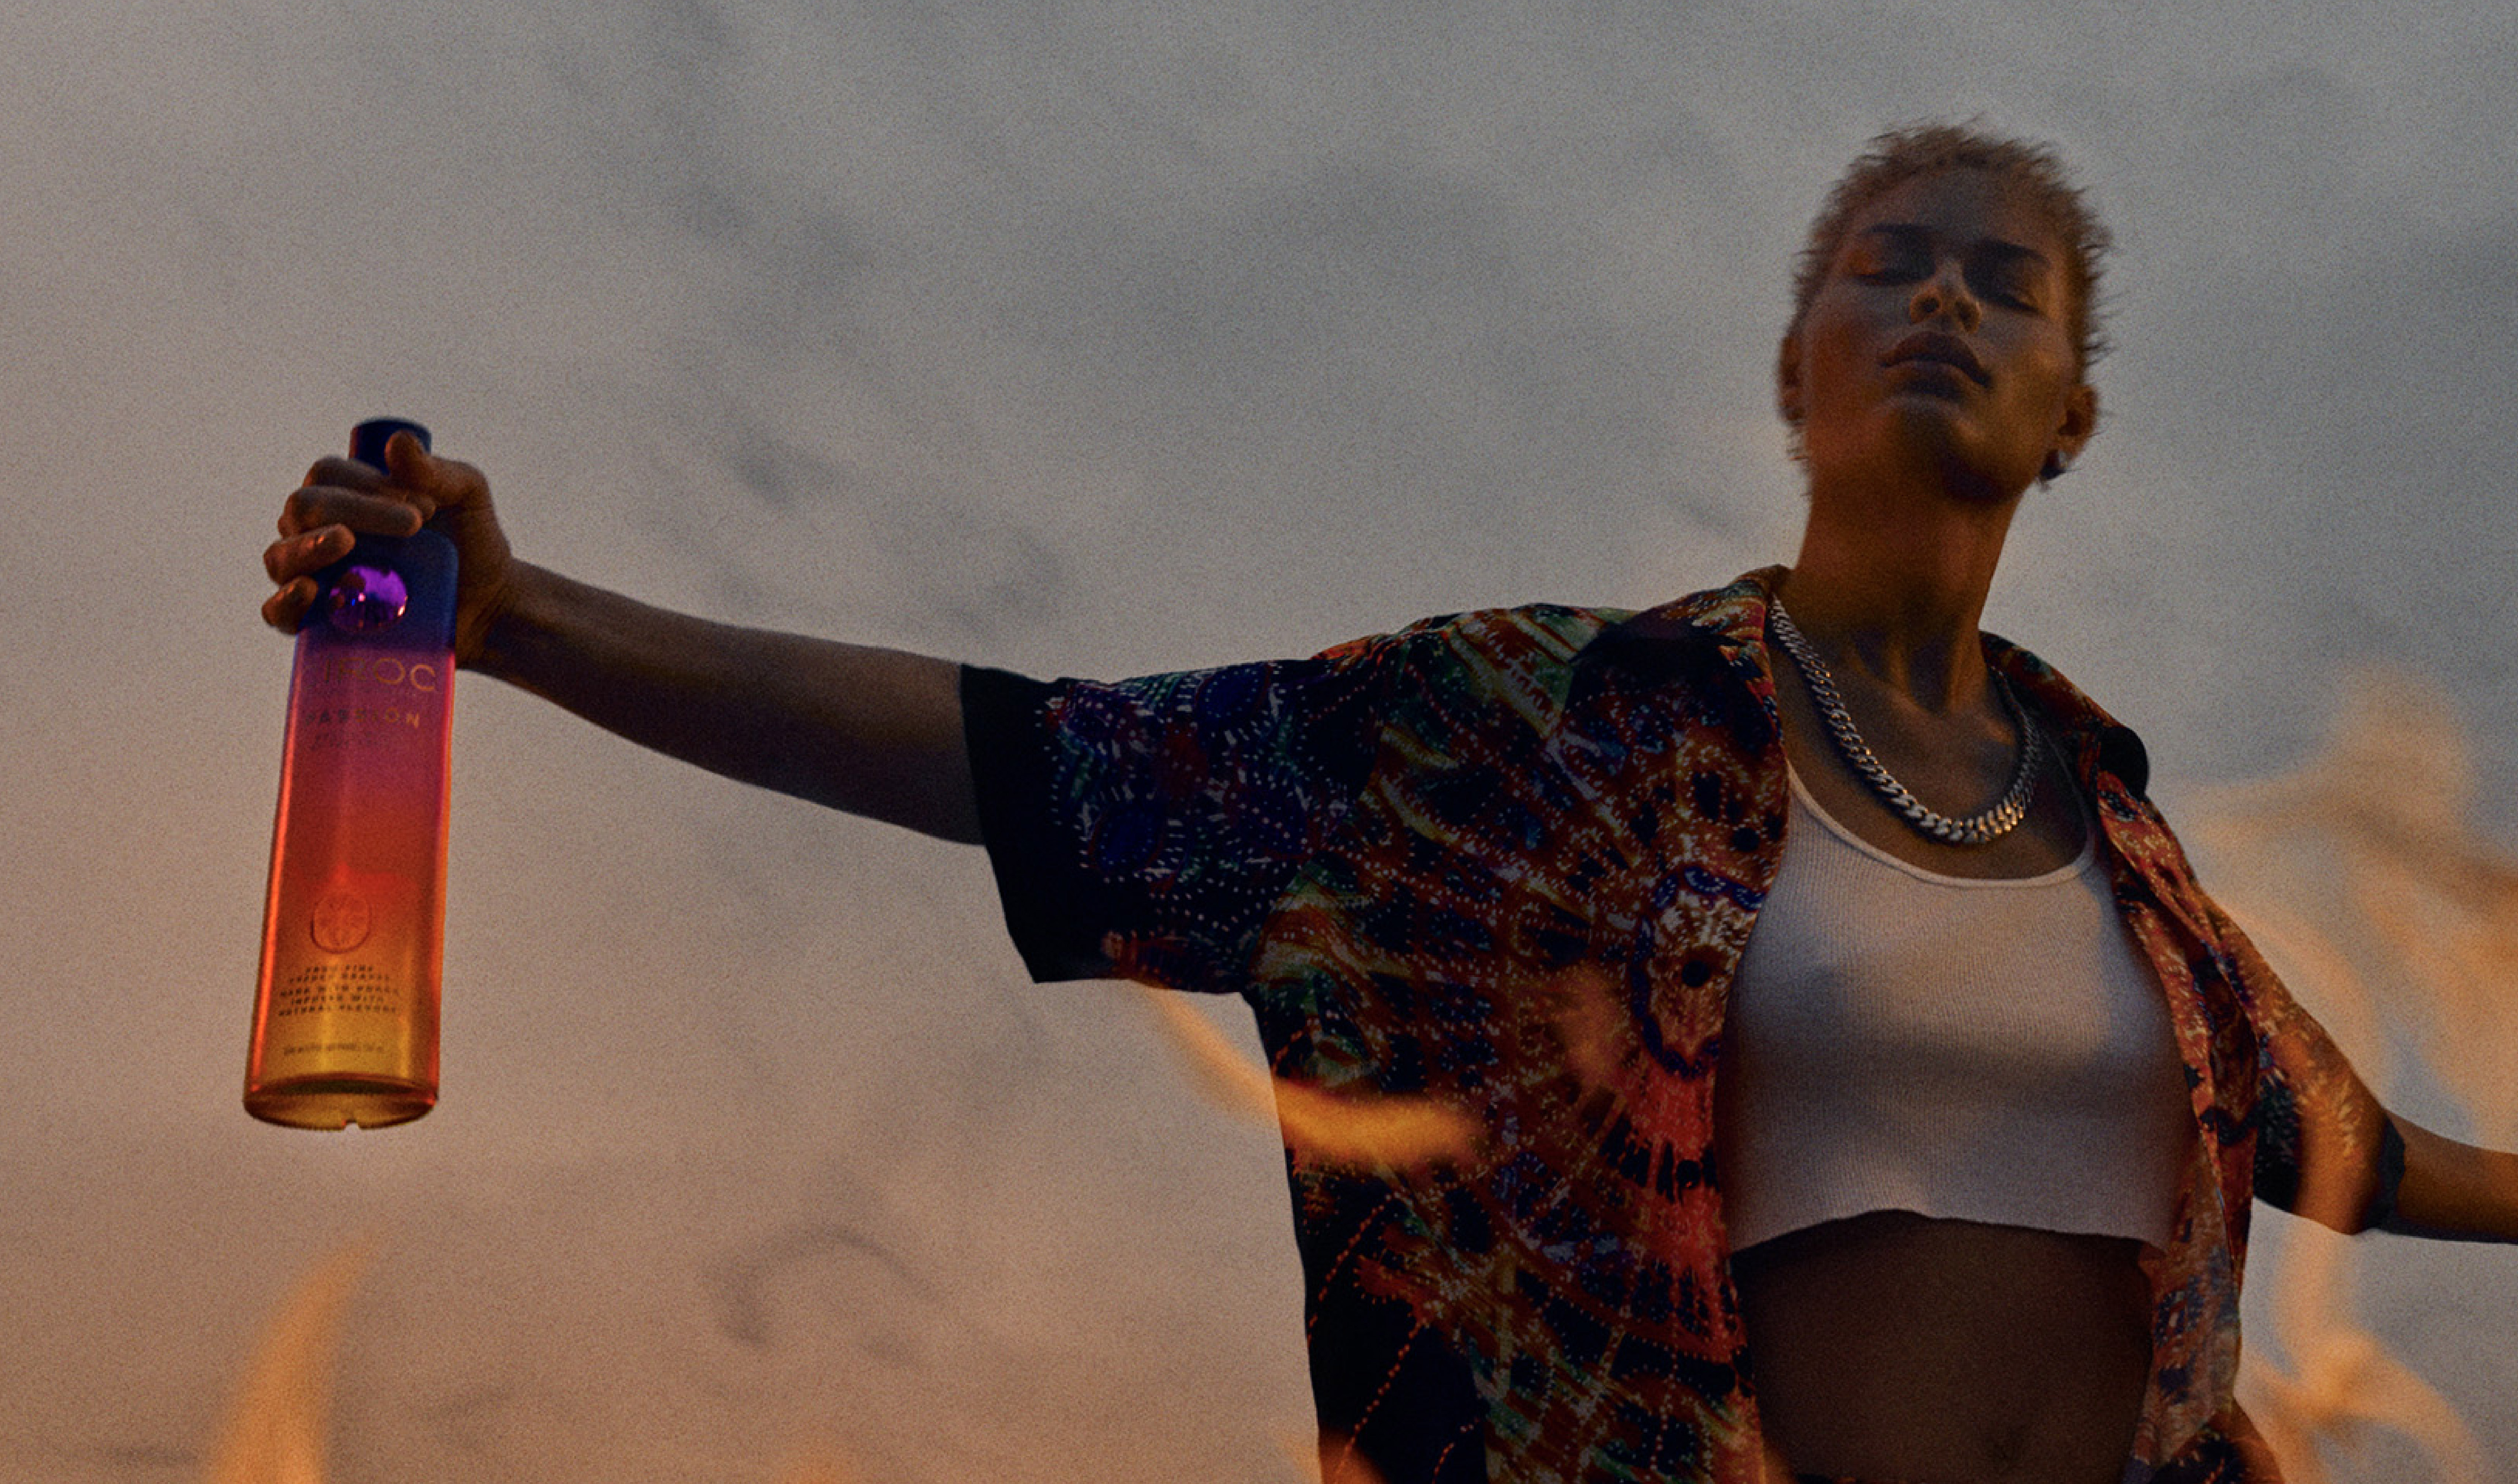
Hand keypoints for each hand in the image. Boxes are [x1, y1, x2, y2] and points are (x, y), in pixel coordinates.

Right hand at [262, 431, 518, 665]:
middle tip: (412, 527)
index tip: (427, 510)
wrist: (489, 605)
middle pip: (302, 509)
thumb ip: (438, 471)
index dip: (369, 487)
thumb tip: (398, 443)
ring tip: (346, 544)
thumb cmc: (472, 544)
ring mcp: (315, 576)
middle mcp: (320, 531)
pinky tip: (309, 591)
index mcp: (347, 495)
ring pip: (281, 556)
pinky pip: (277, 613)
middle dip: (352, 510)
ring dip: (309, 548)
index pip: (329, 476)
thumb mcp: (467, 498)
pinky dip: (286, 602)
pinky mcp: (319, 623)